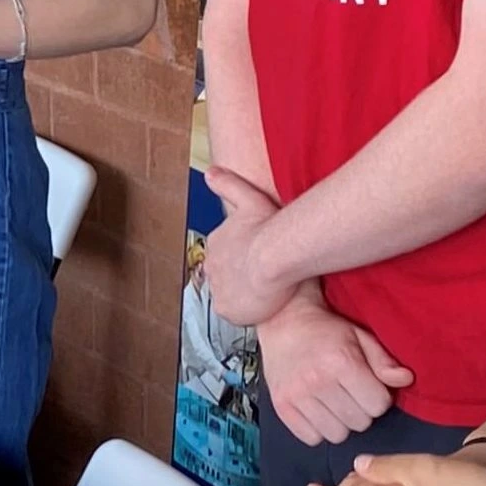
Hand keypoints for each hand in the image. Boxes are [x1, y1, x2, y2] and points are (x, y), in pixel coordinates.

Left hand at [196, 165, 297, 327]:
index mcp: (216, 243)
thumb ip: (228, 185)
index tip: (259, 258)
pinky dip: (247, 311)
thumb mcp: (248, 198)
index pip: (226, 254)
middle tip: (264, 277)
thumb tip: (210, 172)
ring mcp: (217, 289)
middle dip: (241, 276)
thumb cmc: (269, 229)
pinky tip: (264, 306)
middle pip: (226, 275)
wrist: (274, 256)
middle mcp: (211, 266)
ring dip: (244, 294)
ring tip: (267, 292)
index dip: (243, 257)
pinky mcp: (226, 309)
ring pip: (230, 294)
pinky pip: (235, 313)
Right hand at [254, 286, 410, 445]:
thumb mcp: (360, 336)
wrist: (283, 321)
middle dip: (361, 411)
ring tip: (334, 403)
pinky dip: (318, 430)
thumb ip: (383, 361)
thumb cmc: (325, 330)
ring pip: (337, 435)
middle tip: (350, 394)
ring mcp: (297, 396)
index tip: (368, 388)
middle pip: (359, 422)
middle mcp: (318, 381)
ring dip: (340, 423)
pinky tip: (317, 411)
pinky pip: (312, 438)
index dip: (378, 398)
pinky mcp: (281, 406)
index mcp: (342, 362)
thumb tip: (406, 379)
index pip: (378, 405)